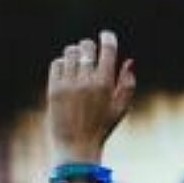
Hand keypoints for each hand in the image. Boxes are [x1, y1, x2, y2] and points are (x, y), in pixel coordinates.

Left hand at [47, 31, 135, 163]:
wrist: (76, 147)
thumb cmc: (101, 128)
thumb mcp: (121, 108)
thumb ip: (128, 83)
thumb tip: (129, 61)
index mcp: (106, 84)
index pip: (107, 49)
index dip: (107, 38)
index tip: (106, 35)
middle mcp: (87, 81)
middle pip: (87, 46)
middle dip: (90, 46)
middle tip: (90, 52)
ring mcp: (68, 84)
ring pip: (70, 52)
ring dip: (76, 54)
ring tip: (77, 64)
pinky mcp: (53, 89)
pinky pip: (57, 64)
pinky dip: (62, 64)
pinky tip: (67, 74)